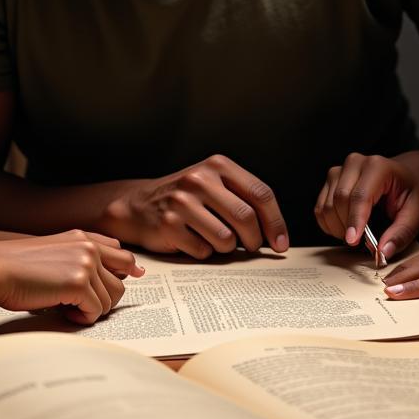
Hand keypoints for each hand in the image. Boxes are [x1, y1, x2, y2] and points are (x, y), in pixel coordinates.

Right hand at [0, 230, 143, 324]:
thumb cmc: (16, 267)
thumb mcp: (52, 253)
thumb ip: (79, 259)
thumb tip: (107, 277)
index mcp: (82, 237)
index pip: (120, 252)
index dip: (128, 269)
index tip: (135, 277)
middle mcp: (89, 247)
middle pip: (122, 281)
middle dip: (107, 298)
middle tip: (83, 306)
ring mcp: (86, 263)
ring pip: (111, 299)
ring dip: (92, 310)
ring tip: (68, 308)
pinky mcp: (79, 283)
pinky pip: (96, 311)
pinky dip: (82, 317)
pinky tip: (64, 312)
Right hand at [104, 155, 288, 258]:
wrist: (138, 204)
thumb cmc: (187, 198)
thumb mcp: (215, 184)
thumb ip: (244, 199)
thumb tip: (276, 235)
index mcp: (218, 165)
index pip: (260, 194)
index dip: (276, 223)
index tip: (280, 244)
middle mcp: (199, 179)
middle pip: (246, 218)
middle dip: (254, 240)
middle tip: (252, 248)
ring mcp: (181, 201)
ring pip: (226, 238)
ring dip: (227, 248)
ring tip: (216, 241)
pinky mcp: (168, 224)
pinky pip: (203, 251)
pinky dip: (204, 253)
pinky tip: (193, 241)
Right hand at [315, 152, 418, 260]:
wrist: (406, 172)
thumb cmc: (411, 191)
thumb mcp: (417, 212)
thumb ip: (401, 233)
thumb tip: (382, 252)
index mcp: (378, 167)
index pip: (360, 196)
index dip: (355, 220)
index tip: (352, 241)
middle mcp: (355, 163)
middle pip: (339, 200)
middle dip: (347, 226)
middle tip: (362, 243)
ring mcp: (339, 170)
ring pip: (327, 205)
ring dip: (337, 227)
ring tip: (356, 235)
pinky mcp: (331, 180)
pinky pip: (320, 207)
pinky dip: (328, 223)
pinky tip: (344, 228)